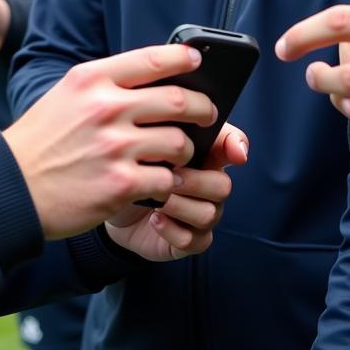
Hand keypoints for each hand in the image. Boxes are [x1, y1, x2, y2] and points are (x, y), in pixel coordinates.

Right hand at [2, 45, 218, 238]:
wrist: (11, 187)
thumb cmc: (43, 139)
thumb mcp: (67, 95)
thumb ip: (107, 85)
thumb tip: (156, 78)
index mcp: (92, 79)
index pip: (153, 59)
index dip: (184, 58)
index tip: (198, 60)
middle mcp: (105, 108)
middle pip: (178, 101)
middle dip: (203, 109)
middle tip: (208, 115)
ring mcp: (114, 147)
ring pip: (179, 143)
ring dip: (186, 151)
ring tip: (180, 155)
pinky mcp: (121, 185)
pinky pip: (167, 180)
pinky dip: (169, 183)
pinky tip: (160, 183)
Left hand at [104, 123, 248, 261]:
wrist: (113, 200)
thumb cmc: (135, 165)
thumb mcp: (145, 138)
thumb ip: (164, 120)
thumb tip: (179, 108)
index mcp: (204, 154)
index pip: (232, 145)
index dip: (237, 147)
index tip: (236, 153)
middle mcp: (209, 184)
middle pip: (223, 184)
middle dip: (194, 181)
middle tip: (168, 175)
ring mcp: (202, 214)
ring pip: (209, 213)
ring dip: (179, 205)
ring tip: (155, 198)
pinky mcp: (190, 240)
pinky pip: (194, 240)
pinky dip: (172, 229)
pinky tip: (154, 218)